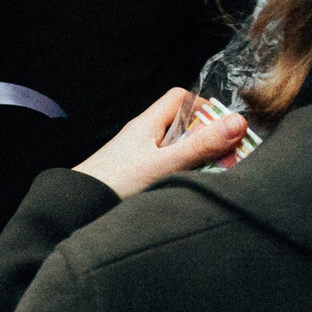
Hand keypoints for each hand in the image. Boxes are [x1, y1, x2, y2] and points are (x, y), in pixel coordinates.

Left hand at [74, 88, 246, 197]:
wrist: (73, 211)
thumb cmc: (113, 185)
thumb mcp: (164, 165)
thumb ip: (200, 147)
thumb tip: (238, 122)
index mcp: (146, 125)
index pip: (180, 99)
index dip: (205, 108)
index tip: (224, 129)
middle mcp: (142, 139)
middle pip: (182, 127)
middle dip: (205, 141)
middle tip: (225, 160)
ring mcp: (137, 160)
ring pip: (175, 153)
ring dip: (194, 164)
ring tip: (208, 181)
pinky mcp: (133, 181)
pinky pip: (165, 172)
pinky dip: (179, 179)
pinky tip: (183, 195)